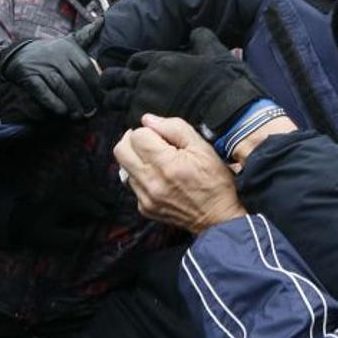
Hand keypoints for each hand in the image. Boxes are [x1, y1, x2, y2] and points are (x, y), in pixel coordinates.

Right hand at [0, 20, 103, 120]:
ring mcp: (41, 66)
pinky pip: (42, 91)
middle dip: (85, 98)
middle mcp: (55, 55)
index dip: (95, 85)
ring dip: (72, 103)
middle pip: (75, 80)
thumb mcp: (68, 41)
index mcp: (68, 48)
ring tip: (79, 116)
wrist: (18, 53)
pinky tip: (62, 111)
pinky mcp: (28, 77)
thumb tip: (102, 21)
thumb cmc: (51, 52)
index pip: (86, 68)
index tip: (101, 99)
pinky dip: (53, 102)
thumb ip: (86, 35)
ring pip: (61, 87)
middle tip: (91, 112)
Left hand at [100, 28, 268, 137]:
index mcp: (161, 60)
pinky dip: (126, 120)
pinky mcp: (147, 120)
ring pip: (116, 99)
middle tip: (106, 84)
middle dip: (111, 80)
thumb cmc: (221, 81)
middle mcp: (148, 78)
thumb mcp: (214, 51)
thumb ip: (201, 39)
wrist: (225, 110)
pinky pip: (126, 119)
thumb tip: (196, 33)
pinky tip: (126, 122)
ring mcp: (145, 99)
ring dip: (113, 100)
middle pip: (118, 78)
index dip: (133, 66)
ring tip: (110, 102)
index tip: (132, 71)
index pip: (136, 60)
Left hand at [114, 115, 245, 234]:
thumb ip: (174, 127)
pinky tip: (158, 177)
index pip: (137, 136)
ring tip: (156, 160)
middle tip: (150, 141)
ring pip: (123, 167)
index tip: (162, 137)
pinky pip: (132, 184)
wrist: (217, 217)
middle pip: (120, 150)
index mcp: (166, 164)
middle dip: (133, 140)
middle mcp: (151, 182)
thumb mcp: (202, 147)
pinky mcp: (144, 207)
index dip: (150, 131)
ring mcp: (146, 197)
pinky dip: (141, 176)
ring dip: (136, 158)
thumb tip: (148, 120)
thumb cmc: (214, 181)